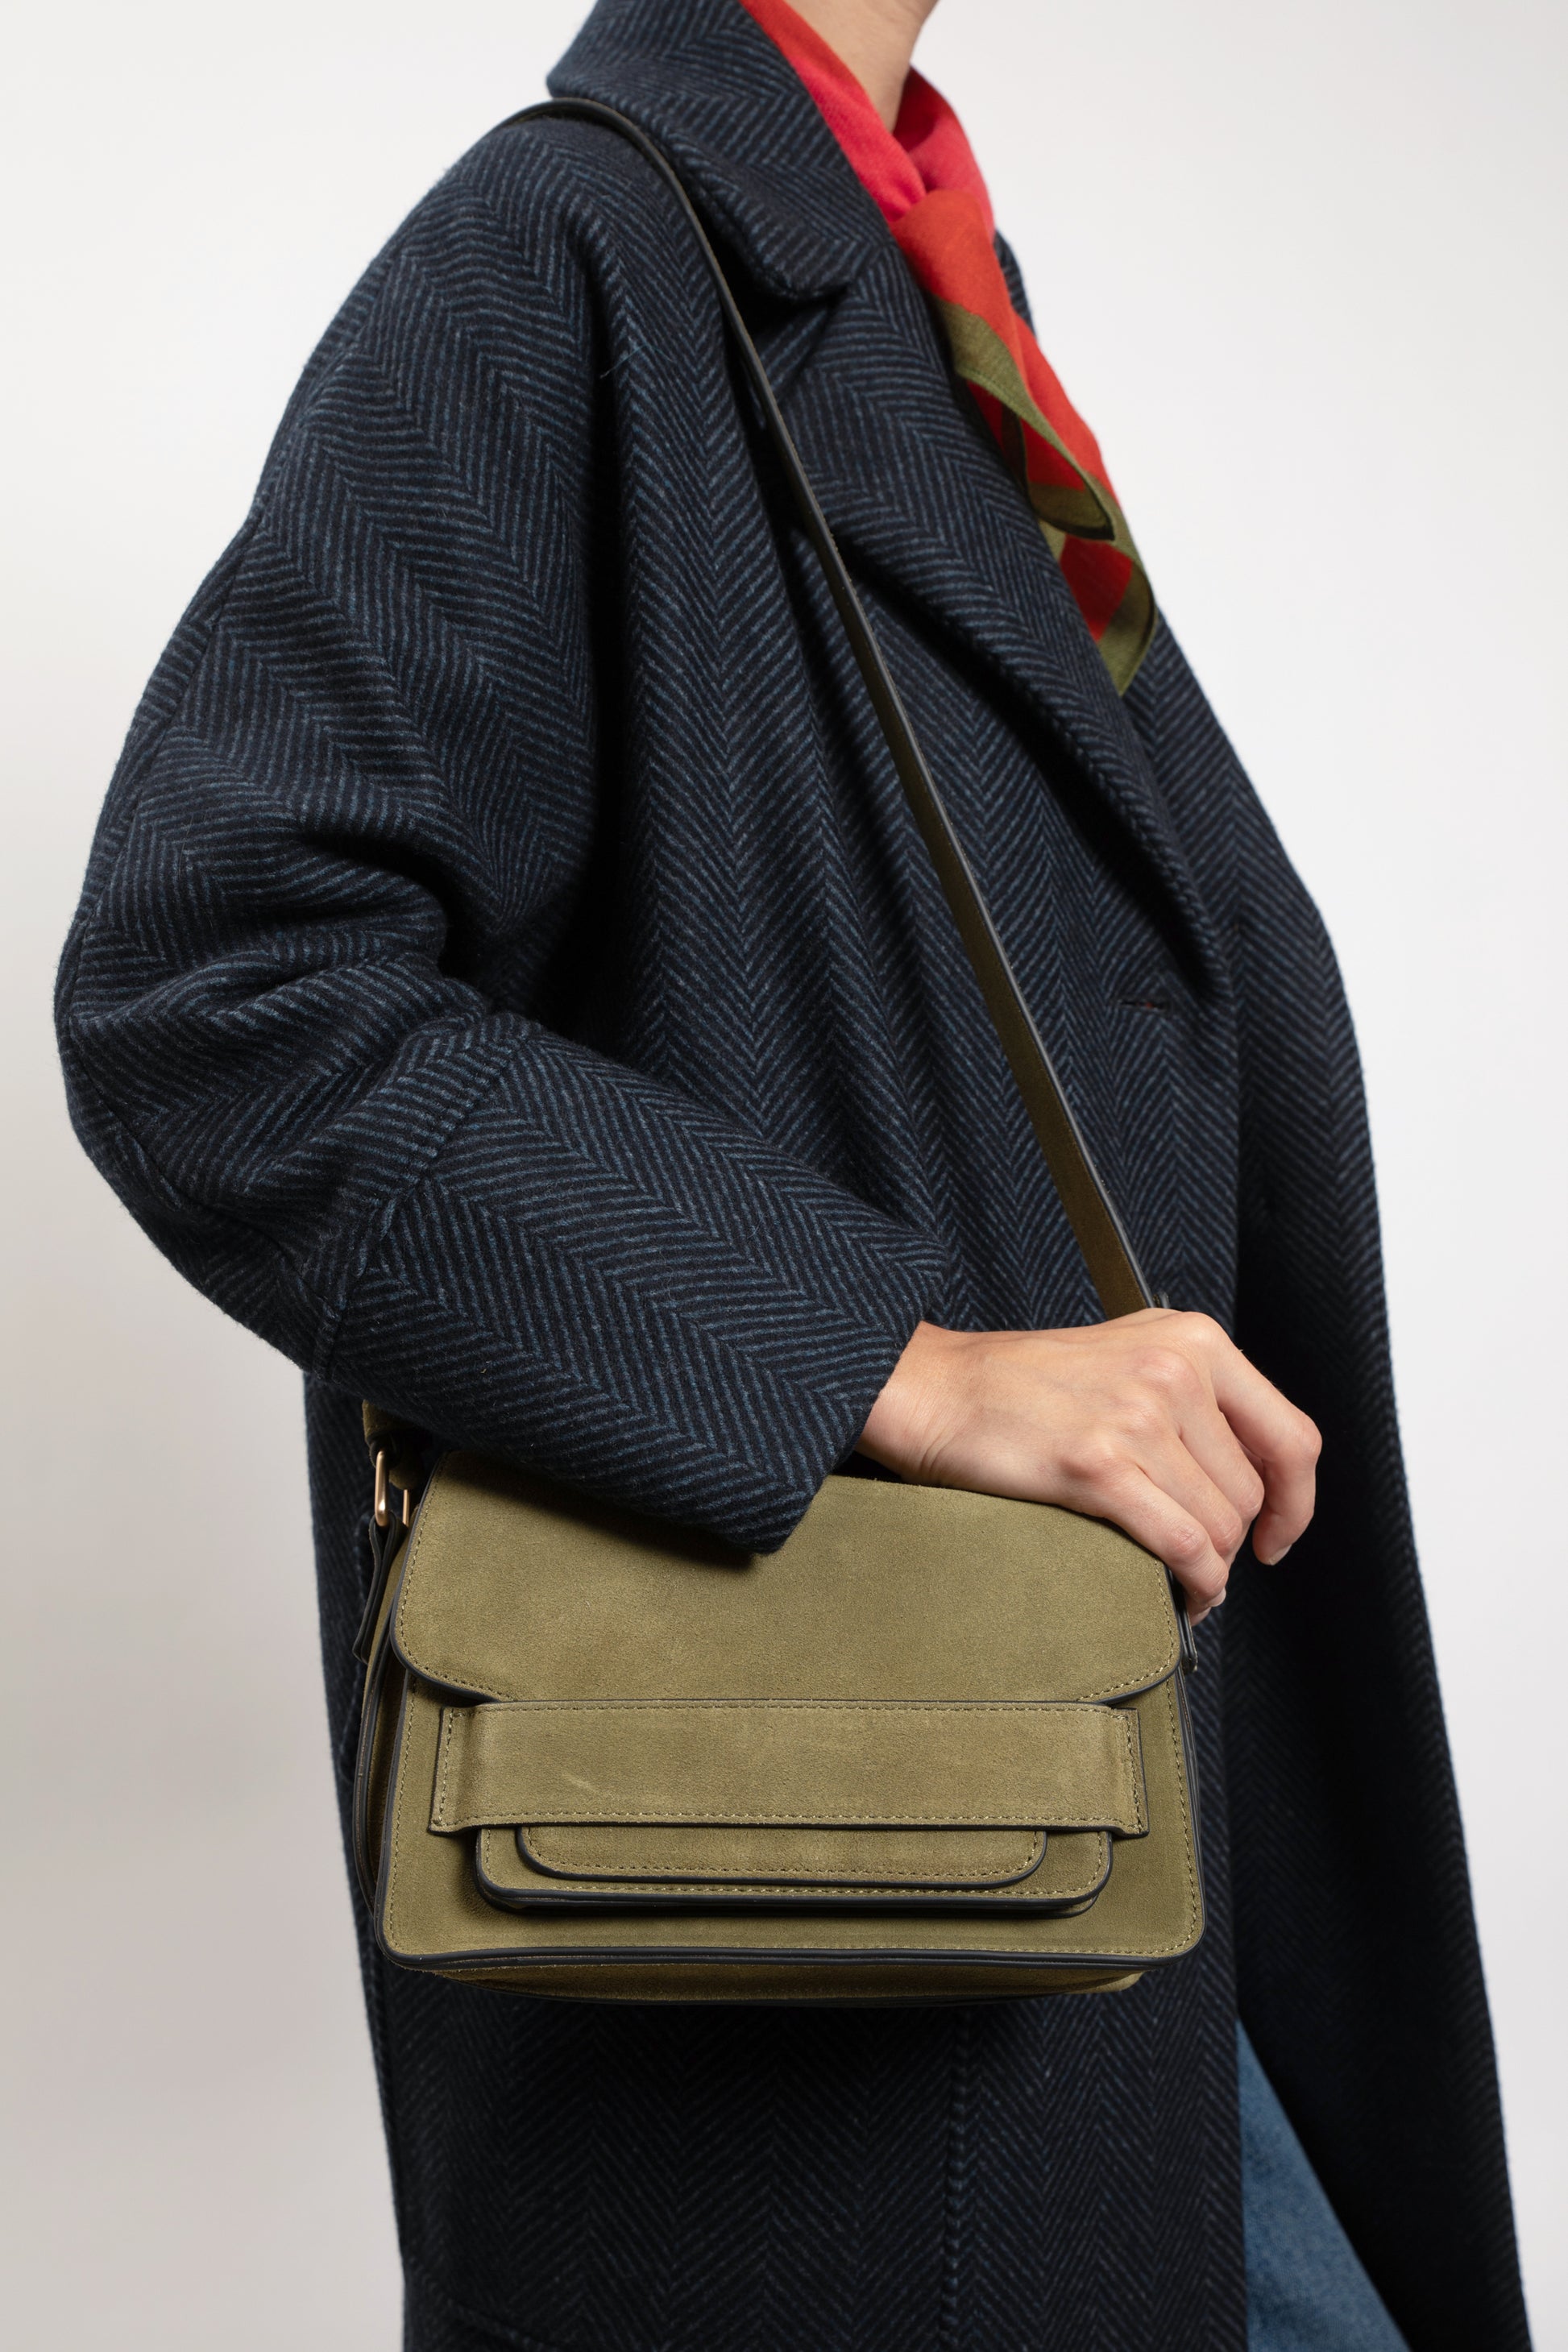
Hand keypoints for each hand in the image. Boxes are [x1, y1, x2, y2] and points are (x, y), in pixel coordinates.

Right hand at [858, 1311, 1318, 1619]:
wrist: (935, 1389)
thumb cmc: (1018, 1384)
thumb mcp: (1127, 1355)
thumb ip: (1190, 1394)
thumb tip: (1246, 1474)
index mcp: (1193, 1340)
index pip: (1290, 1435)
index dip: (1296, 1502)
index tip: (1277, 1534)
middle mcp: (1175, 1370)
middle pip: (1251, 1492)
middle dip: (1232, 1543)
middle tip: (1200, 1564)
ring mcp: (1137, 1416)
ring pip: (1219, 1525)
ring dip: (1209, 1571)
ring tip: (1182, 1582)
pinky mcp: (1099, 1464)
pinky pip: (1182, 1545)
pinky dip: (1193, 1585)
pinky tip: (1178, 1594)